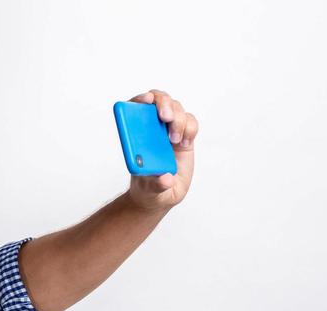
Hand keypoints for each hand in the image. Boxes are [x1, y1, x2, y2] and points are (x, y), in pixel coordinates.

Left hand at [122, 89, 197, 212]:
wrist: (161, 194)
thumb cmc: (148, 187)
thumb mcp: (148, 189)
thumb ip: (155, 183)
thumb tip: (166, 178)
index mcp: (136, 133)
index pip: (136, 106)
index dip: (140, 99)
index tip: (145, 101)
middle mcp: (153, 127)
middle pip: (159, 100)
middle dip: (163, 103)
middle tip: (165, 118)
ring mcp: (169, 130)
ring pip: (177, 109)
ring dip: (178, 120)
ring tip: (175, 141)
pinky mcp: (185, 136)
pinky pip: (191, 123)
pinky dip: (189, 129)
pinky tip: (184, 143)